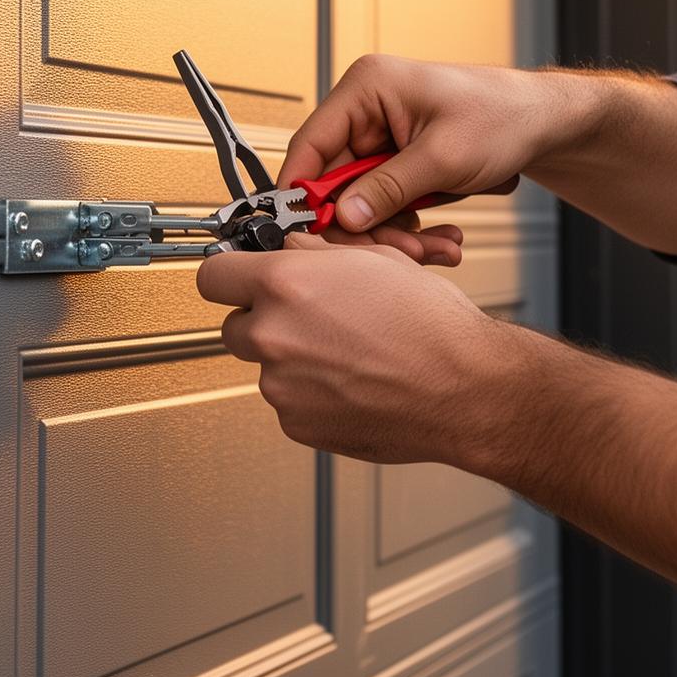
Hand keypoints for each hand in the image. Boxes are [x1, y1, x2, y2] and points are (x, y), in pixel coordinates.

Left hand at [195, 232, 530, 463]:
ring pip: (266, 365)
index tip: (240, 279)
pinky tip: (353, 380)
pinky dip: (312, 392)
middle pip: (234, 325)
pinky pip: (289, 401)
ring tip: (347, 352)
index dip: (231, 275)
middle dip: (264, 319)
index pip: (212, 276)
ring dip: (293, 358)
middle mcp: (274, 336)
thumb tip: (294, 252)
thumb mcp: (376, 260)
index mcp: (286, 286)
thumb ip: (318, 254)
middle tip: (307, 317)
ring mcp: (282, 387)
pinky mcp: (297, 425)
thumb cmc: (432, 326)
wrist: (464, 389)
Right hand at [281, 56, 571, 244]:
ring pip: (364, 202)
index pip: (310, 145)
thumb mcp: (444, 157)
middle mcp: (367, 112)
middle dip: (369, 225)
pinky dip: (411, 227)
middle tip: (403, 252)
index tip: (306, 234)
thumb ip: (389, 188)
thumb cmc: (503, 116)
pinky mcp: (400, 164)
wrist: (545, 124)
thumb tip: (344, 217)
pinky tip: (442, 238)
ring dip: (397, 233)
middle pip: (336, 184)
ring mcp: (383, 139)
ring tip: (437, 248)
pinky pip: (388, 205)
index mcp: (367, 89)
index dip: (304, 193)